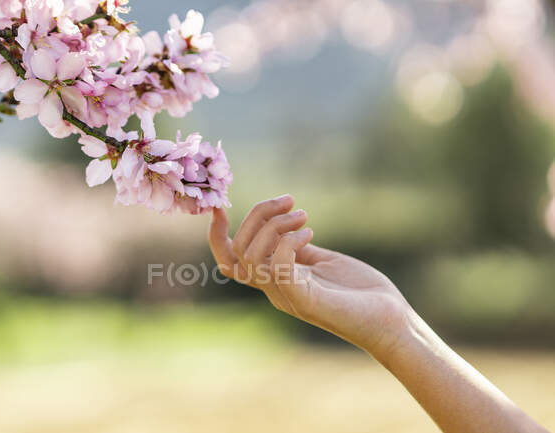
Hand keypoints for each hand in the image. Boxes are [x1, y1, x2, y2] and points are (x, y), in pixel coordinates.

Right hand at [208, 195, 412, 358]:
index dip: (216, 235)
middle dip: (257, 215)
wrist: (392, 323)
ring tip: (303, 215)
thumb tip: (282, 225)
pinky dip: (288, 241)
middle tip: (289, 200)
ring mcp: (287, 295)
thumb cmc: (361, 292)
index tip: (219, 207)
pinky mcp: (304, 300)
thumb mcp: (322, 261)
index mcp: (275, 278)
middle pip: (238, 250)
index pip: (229, 259)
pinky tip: (310, 232)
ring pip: (252, 256)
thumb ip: (297, 247)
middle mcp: (274, 288)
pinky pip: (277, 266)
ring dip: (274, 225)